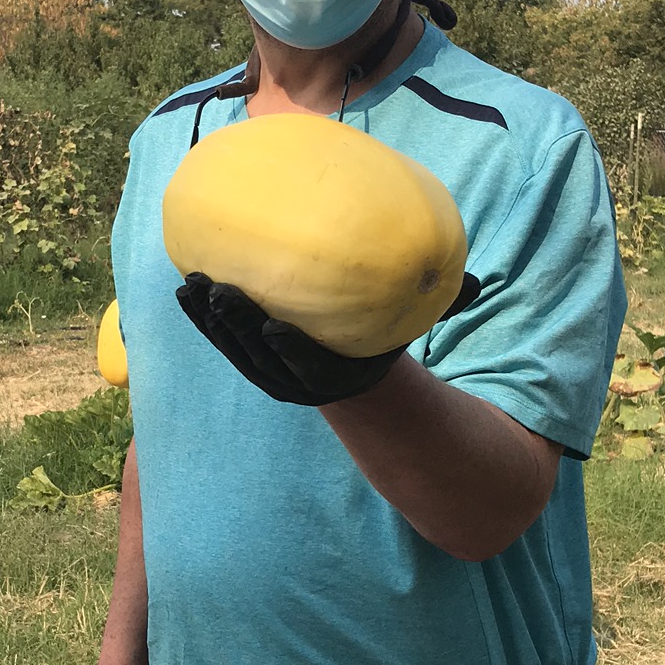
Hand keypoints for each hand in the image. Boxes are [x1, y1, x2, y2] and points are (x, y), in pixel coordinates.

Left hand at [175, 272, 480, 407]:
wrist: (353, 372)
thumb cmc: (385, 337)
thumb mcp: (412, 328)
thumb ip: (441, 306)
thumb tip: (479, 282)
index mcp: (338, 377)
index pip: (309, 366)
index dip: (289, 349)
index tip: (272, 323)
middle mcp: (298, 382)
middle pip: (261, 357)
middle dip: (237, 328)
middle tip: (220, 291)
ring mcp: (270, 374)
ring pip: (234, 351)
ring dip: (210, 322)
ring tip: (193, 283)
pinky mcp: (249, 360)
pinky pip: (221, 342)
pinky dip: (201, 319)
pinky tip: (185, 286)